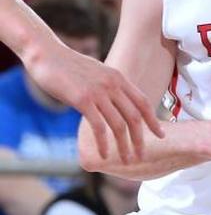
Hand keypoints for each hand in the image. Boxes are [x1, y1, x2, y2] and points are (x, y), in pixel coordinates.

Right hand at [25, 40, 162, 162]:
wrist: (46, 53)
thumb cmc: (68, 65)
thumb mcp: (97, 73)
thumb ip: (109, 85)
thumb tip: (115, 100)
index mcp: (119, 78)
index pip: (143, 102)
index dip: (153, 120)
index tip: (161, 134)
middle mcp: (113, 85)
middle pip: (134, 117)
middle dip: (140, 139)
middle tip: (142, 156)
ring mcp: (99, 92)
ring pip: (119, 125)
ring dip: (124, 146)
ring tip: (127, 161)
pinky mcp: (82, 100)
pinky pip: (98, 127)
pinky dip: (103, 143)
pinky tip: (104, 155)